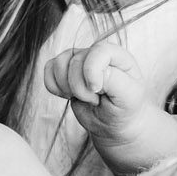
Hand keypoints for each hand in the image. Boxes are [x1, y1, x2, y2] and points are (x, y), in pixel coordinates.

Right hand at [45, 42, 167, 172]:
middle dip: (80, 87)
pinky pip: (49, 69)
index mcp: (118, 56)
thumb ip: (112, 79)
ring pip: (59, 63)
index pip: (99, 51)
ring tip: (82, 98)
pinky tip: (67, 95)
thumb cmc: (125, 109)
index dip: (92, 71)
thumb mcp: (128, 97)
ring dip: (66, 86)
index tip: (96, 91)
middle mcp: (97, 54)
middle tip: (95, 100)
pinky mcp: (65, 70)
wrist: (114, 124)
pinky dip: (53, 85)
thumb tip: (90, 73)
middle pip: (76, 61)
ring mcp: (80, 61)